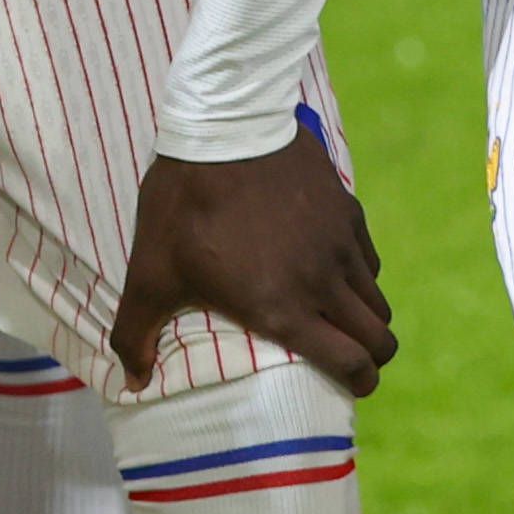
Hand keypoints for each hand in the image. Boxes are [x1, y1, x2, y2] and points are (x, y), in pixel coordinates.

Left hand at [112, 138, 397, 393]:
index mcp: (283, 309)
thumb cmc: (183, 207)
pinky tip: (334, 271)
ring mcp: (341, 246)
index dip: (360, 382)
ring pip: (377, 300)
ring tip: (344, 319)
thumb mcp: (149, 272)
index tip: (355, 384)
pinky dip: (360, 275)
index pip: (351, 364)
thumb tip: (133, 382)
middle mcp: (323, 283)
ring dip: (367, 317)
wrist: (223, 128)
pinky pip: (370, 259)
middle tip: (353, 357)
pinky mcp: (348, 212)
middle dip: (373, 357)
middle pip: (380, 339)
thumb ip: (137, 332)